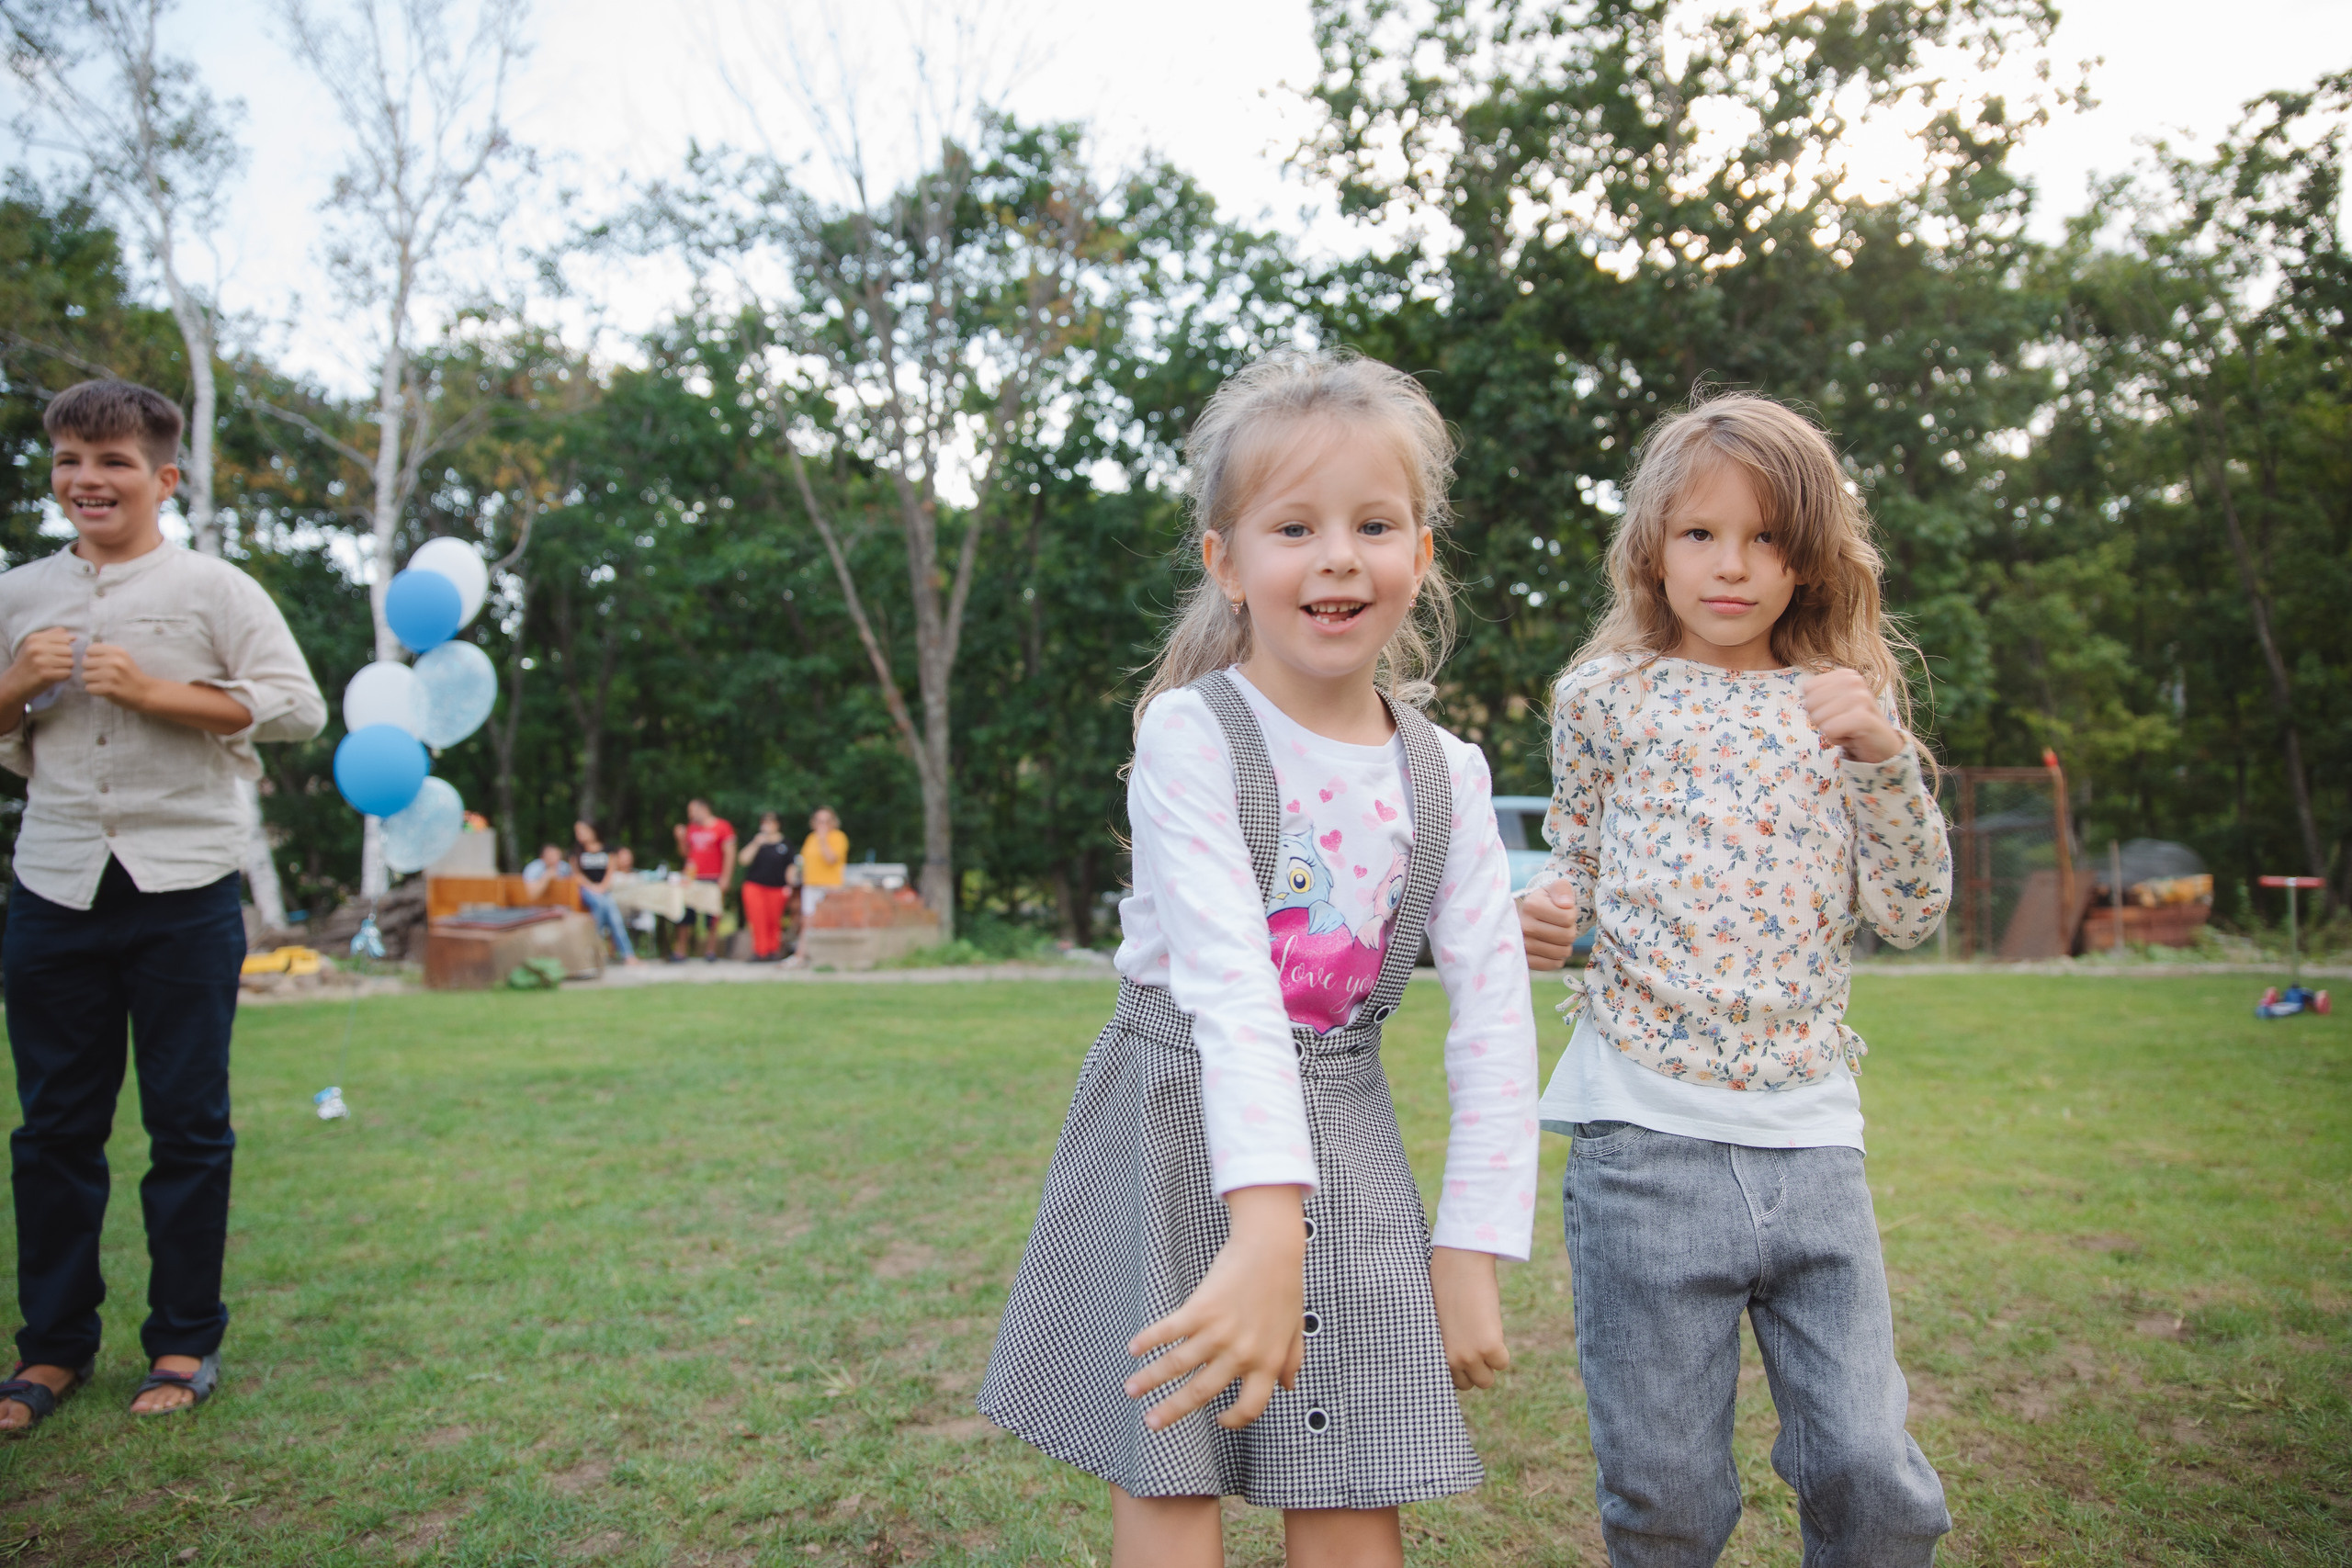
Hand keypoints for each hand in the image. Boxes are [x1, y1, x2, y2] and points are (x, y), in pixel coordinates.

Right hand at [4, 627, 75, 704]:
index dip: (65, 647)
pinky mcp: (45, 674)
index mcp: (35, 638)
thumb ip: (53, 636)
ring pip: (70, 662)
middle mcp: (37, 648)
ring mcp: (40, 661)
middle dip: (66, 658)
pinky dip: (63, 676)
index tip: (55, 653)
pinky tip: (53, 676)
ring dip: (65, 668)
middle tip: (55, 663)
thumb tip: (74, 637)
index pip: (65, 638)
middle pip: (69, 651)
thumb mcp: (35, 645)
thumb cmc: (28, 662)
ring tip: (54, 669)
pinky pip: (67, 673)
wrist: (14, 682)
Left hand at [80, 642, 154, 710]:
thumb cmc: (130, 675)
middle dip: (91, 670)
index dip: (92, 657)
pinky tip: (105, 690)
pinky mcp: (109, 689)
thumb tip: (83, 657)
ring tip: (104, 683)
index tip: (101, 664)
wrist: (146, 692)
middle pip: (85, 663)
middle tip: (103, 676)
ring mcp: (111, 675)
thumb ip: (104, 655)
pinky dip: (95, 690)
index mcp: (117, 651)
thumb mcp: (122, 659)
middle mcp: (114, 661)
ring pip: (85, 676)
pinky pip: (89, 688)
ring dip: (92, 681)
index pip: (90, 649)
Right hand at [1124, 1184, 1306, 1430]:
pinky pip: (1168, 1331)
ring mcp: (1218, 1332)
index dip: (1235, 1420)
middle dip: (1171, 1410)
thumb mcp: (1294, 1329)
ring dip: (1149, 1379)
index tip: (1217, 1419)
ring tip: (1130, 1389)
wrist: (1271, 1248)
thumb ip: (1292, 1360)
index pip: (1250, 1406)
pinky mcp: (1200, 1310)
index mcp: (1267, 1362)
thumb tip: (1288, 1387)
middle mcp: (1241, 1353)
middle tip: (1150, 1424)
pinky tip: (1134, 1348)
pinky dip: (1148, 1340)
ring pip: (1176, 1365)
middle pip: (1200, 1392)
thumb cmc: (1285, 1287)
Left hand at [1430, 1247, 1510, 1390]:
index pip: (1448, 1379)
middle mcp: (1449, 1358)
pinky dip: (1502, 1352)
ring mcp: (1469, 1355)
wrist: (1459, 1265)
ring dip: (1489, 1364)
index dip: (1458, 1369)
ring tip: (1485, 1339)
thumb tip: (1456, 1355)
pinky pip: (1502, 1363)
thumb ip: (1444, 1341)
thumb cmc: (1444, 1284)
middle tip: (1477, 1346)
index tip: (1463, 1357)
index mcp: (1433, 1351)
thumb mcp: (1438, 1319)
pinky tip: (1493, 1330)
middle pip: (1469, 1384)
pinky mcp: (1489, 1346)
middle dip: (1475, 1369)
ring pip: (1486, 1380)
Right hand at [1518, 881, 1579, 971]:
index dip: (1571, 914)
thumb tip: (1567, 904)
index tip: (1561, 911)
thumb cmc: (1544, 902)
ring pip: (1563, 952)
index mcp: (1531, 906)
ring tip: (1555, 935)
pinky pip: (1555, 964)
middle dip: (1569, 929)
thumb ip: (1563, 889)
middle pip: (1567, 936)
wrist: (1524, 917)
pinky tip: (1550, 947)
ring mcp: (1523, 946)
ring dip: (1565, 944)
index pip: (1568, 918)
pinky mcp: (1526, 961)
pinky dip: (1558, 957)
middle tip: (1559, 924)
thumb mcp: (1554, 889)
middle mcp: (1524, 927)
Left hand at [1799, 668, 1904, 765]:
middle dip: (1822, 720)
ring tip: (1848, 730)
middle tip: (1842, 723)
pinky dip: (1836, 738)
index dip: (1816, 707)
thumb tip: (1804, 696)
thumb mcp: (1832, 705)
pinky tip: (1851, 737)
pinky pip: (1830, 728)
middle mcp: (1854, 681)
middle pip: (1810, 703)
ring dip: (1830, 731)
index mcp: (1845, 675)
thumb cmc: (1851, 725)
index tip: (1836, 713)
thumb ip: (1815, 696)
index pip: (1807, 689)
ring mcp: (1861, 697)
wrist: (1882, 745)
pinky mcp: (1864, 717)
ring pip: (1819, 718)